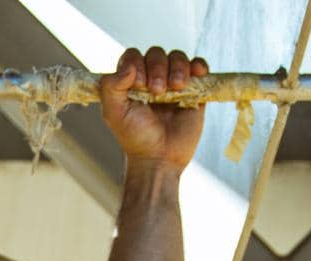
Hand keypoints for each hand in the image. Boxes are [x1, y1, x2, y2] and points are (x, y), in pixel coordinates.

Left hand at [98, 47, 208, 170]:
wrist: (160, 157)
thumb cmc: (135, 137)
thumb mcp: (114, 113)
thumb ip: (110, 87)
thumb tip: (129, 65)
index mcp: (130, 81)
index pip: (133, 56)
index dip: (136, 64)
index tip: (139, 85)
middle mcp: (152, 78)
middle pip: (156, 54)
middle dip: (157, 68)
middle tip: (157, 91)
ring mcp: (173, 83)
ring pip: (177, 57)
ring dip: (178, 68)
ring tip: (176, 88)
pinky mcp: (194, 90)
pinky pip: (199, 67)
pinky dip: (199, 66)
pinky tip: (196, 75)